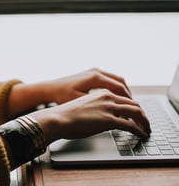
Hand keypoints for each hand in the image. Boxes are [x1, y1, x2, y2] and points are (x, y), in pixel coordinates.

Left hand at [7, 68, 131, 117]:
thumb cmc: (61, 97)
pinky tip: (115, 99)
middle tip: (134, 108)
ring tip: (127, 104)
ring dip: (123, 92)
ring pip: (116, 80)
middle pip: (121, 83)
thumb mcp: (80, 103)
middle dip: (128, 96)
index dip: (128, 100)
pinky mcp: (91, 74)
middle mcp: (96, 72)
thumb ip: (96, 107)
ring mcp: (94, 71)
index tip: (134, 110)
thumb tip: (113, 114)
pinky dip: (115, 89)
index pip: (120, 88)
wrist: (49, 89)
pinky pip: (109, 80)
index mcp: (95, 78)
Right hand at [30, 89, 150, 142]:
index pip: (124, 97)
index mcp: (101, 92)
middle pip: (134, 103)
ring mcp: (109, 107)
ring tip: (146, 129)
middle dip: (142, 114)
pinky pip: (131, 125)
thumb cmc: (64, 114)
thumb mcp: (82, 106)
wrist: (57, 118)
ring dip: (144, 121)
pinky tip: (141, 135)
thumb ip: (95, 108)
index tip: (135, 114)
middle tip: (145, 122)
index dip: (133, 106)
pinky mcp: (109, 120)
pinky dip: (139, 130)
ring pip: (136, 112)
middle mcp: (108, 96)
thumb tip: (99, 118)